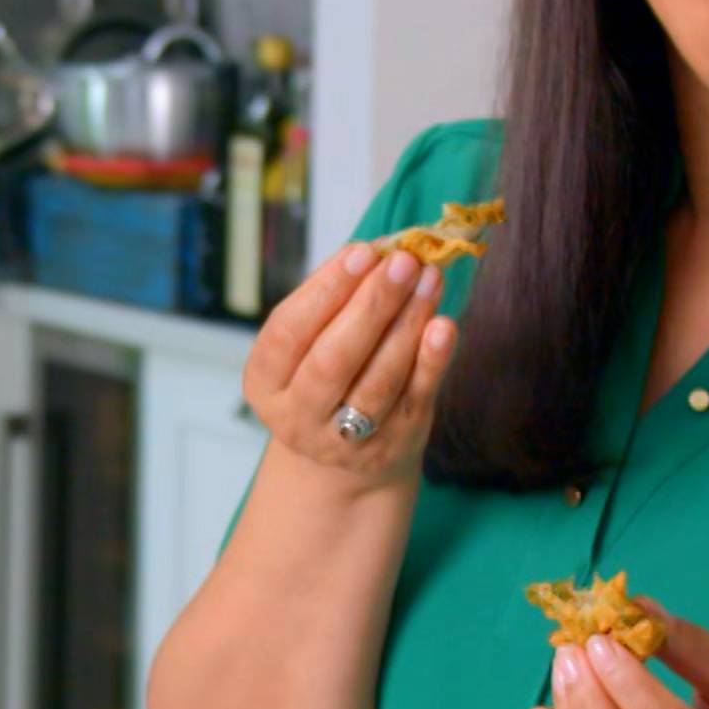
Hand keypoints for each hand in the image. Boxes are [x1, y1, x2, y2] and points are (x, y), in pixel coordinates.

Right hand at [244, 242, 455, 481]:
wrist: (344, 456)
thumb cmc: (325, 375)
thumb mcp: (309, 342)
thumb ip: (334, 300)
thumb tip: (377, 253)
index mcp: (265, 383)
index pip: (289, 332)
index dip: (326, 290)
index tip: (362, 252)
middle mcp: (297, 417)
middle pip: (333, 360)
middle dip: (371, 305)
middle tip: (403, 262)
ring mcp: (345, 440)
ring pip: (378, 380)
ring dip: (407, 323)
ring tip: (429, 279)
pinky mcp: (393, 445)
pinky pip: (414, 399)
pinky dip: (432, 361)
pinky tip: (443, 326)